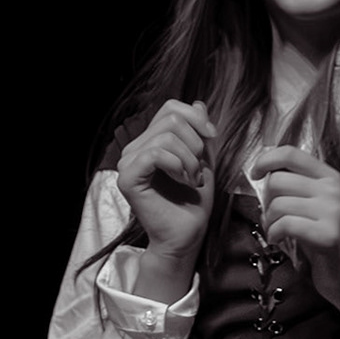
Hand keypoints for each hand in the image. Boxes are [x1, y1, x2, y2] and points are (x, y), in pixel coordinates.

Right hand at [116, 99, 217, 257]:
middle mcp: (134, 149)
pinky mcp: (127, 178)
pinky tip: (183, 180)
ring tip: (192, 178)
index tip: (212, 137)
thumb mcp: (204, 159)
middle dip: (196, 143)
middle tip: (199, 169)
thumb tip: (198, 104)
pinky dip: (177, 165)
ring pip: (165, 137)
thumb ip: (200, 133)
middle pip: (171, 119)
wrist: (187, 234)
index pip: (170, 108)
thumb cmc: (194, 201)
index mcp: (150, 141)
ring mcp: (128, 163)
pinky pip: (154, 154)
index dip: (196, 118)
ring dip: (190, 159)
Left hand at [249, 147, 339, 338]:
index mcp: (331, 177)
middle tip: (273, 217)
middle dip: (266, 201)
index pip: (291, 153)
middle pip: (278, 180)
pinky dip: (274, 234)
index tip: (255, 174)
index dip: (266, 160)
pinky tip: (279, 241)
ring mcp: (333, 211)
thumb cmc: (324, 240)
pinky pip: (284, 224)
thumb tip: (265, 172)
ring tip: (278, 232)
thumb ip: (298, 186)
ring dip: (269, 222)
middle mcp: (334, 189)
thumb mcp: (316, 205)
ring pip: (277, 204)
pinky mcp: (327, 234)